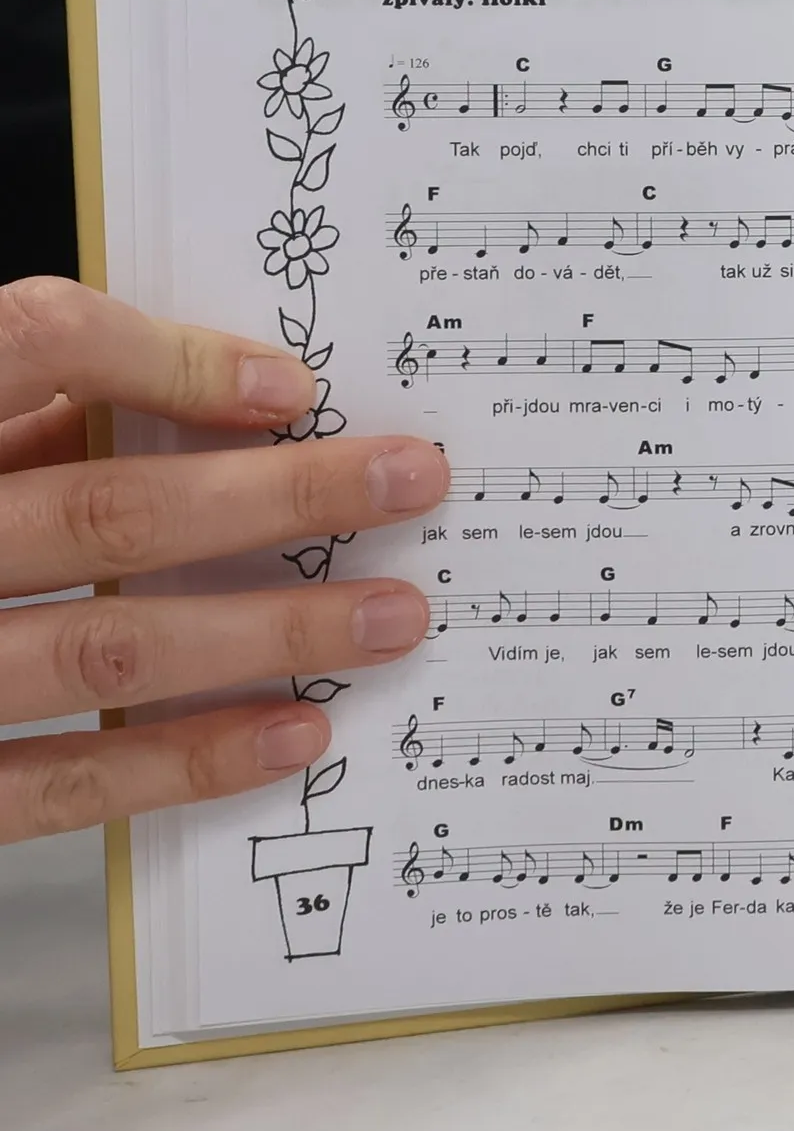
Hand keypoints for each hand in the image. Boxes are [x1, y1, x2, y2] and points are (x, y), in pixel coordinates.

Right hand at [0, 277, 445, 841]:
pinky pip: (56, 785)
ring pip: (103, 650)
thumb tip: (191, 388)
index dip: (166, 357)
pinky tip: (297, 734)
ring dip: (267, 633)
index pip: (23, 345)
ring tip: (392, 614)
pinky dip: (184, 761)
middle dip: (280, 495)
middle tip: (414, 479)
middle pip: (103, 508)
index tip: (295, 381)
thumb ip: (3, 404)